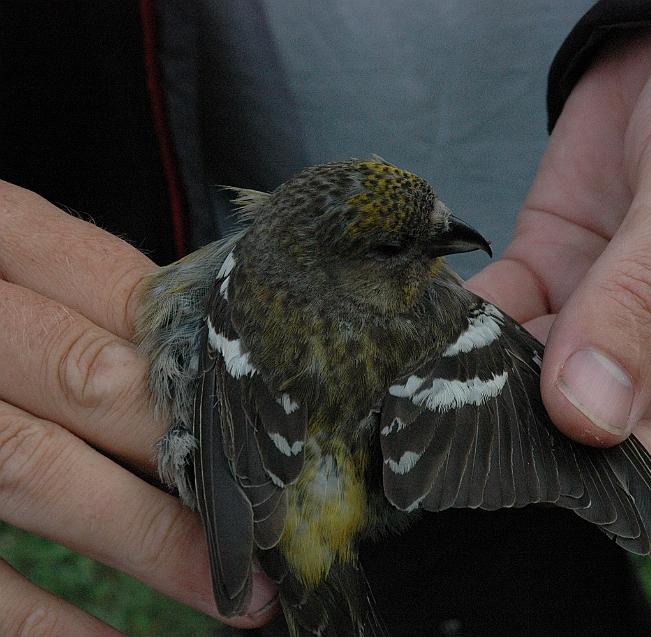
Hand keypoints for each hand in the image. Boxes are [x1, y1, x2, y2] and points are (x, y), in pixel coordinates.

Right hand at [0, 182, 278, 633]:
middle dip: (193, 456)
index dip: (210, 370)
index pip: (128, 296)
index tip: (283, 432)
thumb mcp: (10, 263)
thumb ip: (95, 306)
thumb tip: (212, 381)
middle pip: (91, 380)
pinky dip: (48, 620)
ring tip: (239, 595)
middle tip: (278, 520)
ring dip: (151, 542)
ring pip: (35, 471)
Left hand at [468, 15, 650, 494]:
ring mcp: (615, 311)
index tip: (549, 468)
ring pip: (542, 373)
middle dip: (537, 428)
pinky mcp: (561, 269)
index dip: (622, 471)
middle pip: (607, 424)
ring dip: (491, 378)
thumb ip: (650, 294)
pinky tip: (433, 330)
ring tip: (434, 385)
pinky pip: (508, 313)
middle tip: (468, 428)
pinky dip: (470, 323)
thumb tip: (588, 411)